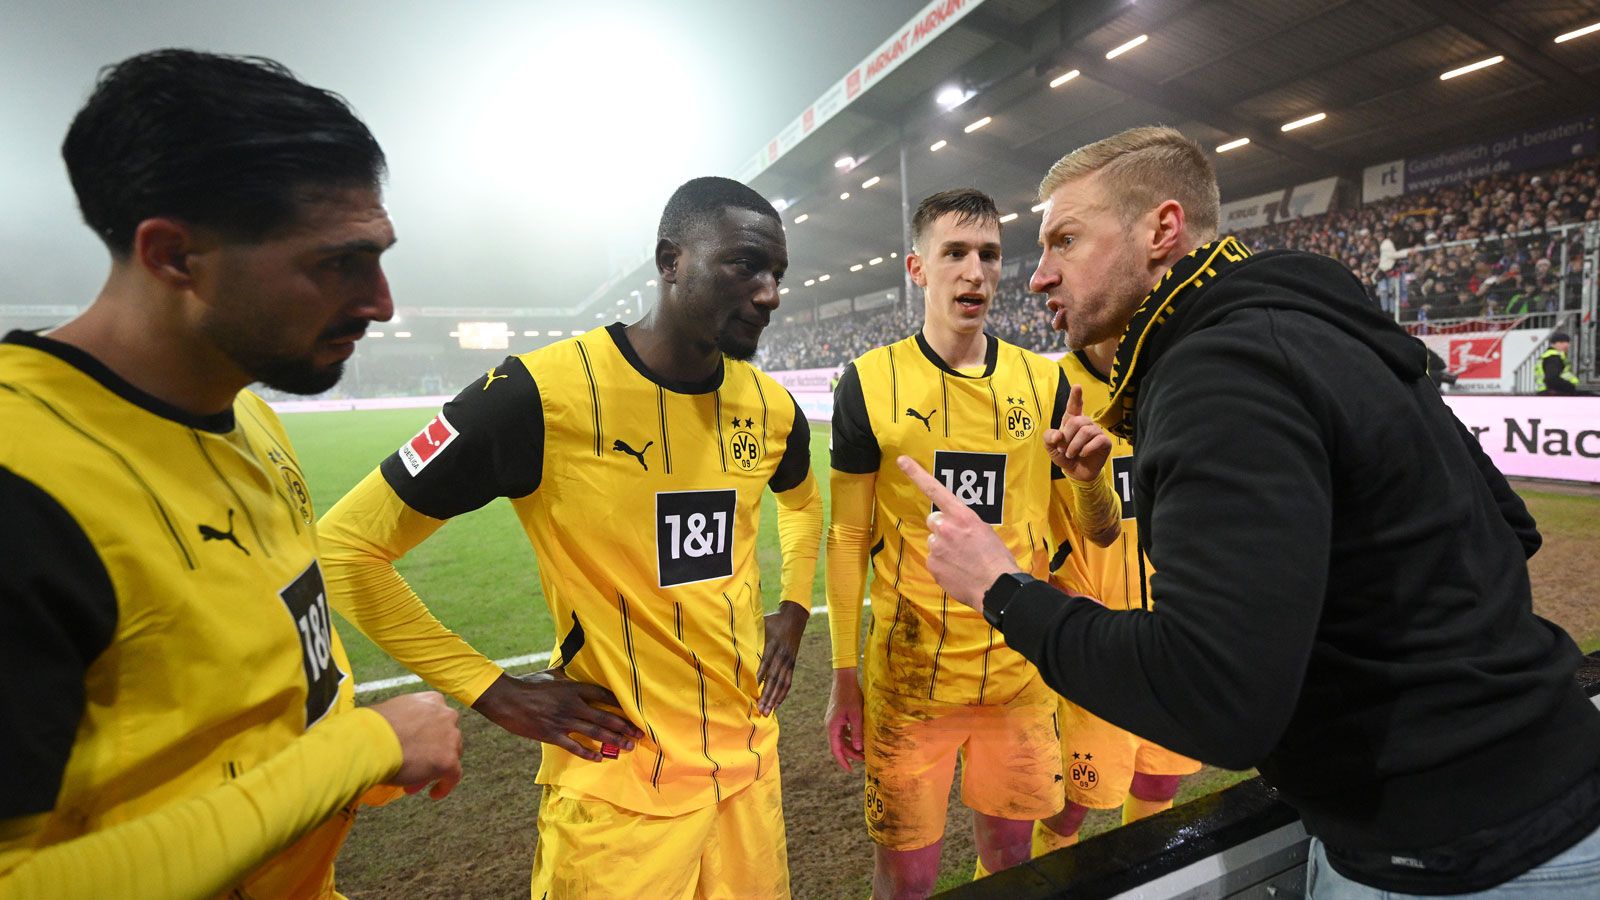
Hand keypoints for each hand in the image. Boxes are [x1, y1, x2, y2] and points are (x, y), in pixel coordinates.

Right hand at [371, 691, 462, 798]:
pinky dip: (444, 785)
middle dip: (430, 753)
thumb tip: (399, 733)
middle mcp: (446, 715)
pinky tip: (434, 793)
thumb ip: (405, 719)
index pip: (437, 720)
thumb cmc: (372, 727)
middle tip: (413, 767)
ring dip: (432, 770)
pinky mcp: (449, 761)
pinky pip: (453, 776)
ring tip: (413, 783)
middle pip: (445, 738)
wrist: (370, 741)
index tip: (415, 747)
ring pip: (449, 757)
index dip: (427, 736)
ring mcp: (450, 738)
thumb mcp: (392, 711)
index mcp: (433, 700)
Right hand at [471, 669, 643, 761]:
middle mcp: (573, 705)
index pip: (604, 695)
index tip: (635, 710)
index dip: (621, 703)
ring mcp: (563, 721)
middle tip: (640, 734)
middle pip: (605, 716)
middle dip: (625, 726)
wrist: (506, 698)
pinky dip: (588, 753)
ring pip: (595, 733)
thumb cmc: (528, 684)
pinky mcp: (552, 735)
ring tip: (628, 746)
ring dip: (614, 740)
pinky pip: (574, 746)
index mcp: (574, 688)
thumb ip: (567, 674)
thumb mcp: (551, 674)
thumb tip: (576, 667)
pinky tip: (599, 758)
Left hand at [757, 601, 808, 714]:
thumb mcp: (762, 624)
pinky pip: (788, 682)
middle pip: (774, 678)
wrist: (794, 618)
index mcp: (773, 645)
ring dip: (775, 698)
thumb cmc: (773, 621)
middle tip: (760, 710)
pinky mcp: (792, 664)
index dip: (759, 678)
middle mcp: (782, 656)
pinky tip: (778, 704)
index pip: (765, 664)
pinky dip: (783, 693)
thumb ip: (750, 634)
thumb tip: (733, 639)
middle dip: (767, 695)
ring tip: (768, 711)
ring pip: (782, 683)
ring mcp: (788, 661)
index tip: (752, 692)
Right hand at [824, 668, 864, 771]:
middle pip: (838, 745)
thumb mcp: (857, 715)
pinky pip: (842, 731)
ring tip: (863, 750)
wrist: (844, 679)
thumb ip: (857, 732)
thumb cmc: (851, 695)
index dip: (843, 761)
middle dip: (850, 754)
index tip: (850, 770)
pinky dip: (850, 737)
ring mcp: (832, 721)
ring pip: (840, 739)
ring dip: (850, 745)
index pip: (836, 750)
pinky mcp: (836, 716)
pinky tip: (859, 737)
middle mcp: (830, 726)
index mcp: (832, 727)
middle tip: (864, 759)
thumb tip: (859, 748)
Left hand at [898, 455, 1020, 611]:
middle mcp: (946, 528)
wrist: (997, 587)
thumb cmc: (997, 559)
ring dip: (944, 548)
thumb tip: (956, 529)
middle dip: (942, 528)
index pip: (936, 490)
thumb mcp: (985, 532)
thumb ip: (965, 525)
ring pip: (934, 542)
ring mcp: (937, 547)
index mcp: (963, 516)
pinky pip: (933, 560)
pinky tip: (958, 571)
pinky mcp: (932, 565)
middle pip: (933, 520)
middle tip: (959, 542)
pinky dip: (943, 565)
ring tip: (962, 560)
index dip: (917, 474)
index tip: (901, 461)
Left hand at [1045, 384, 1112, 480]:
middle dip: (1067, 438)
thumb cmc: (1064, 455)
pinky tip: (1083, 454)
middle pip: (1076, 422)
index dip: (1075, 396)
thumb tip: (1058, 435)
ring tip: (1071, 454)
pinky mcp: (1105, 442)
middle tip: (1063, 450)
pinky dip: (1086, 450)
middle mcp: (1085, 423)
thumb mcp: (1050, 447)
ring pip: (1086, 431)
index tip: (1077, 386)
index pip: (1074, 406)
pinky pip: (1097, 441)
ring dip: (1075, 446)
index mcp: (1071, 420)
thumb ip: (1048, 437)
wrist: (1075, 471)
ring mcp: (1096, 432)